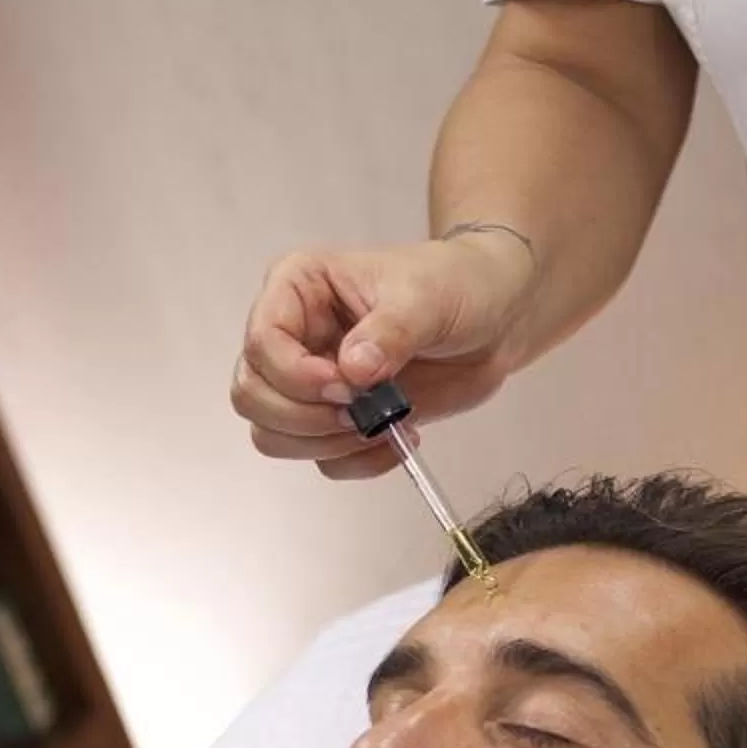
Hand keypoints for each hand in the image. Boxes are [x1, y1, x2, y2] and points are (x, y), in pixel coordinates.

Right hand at [231, 232, 536, 479]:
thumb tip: (353, 370)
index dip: (295, 375)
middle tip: (360, 412)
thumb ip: (390, 331)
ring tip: (383, 426)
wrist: (494, 320)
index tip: (345, 385)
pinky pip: (319, 459)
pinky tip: (397, 439)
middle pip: (252, 395)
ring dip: (326, 443)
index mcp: (296, 288)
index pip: (260, 342)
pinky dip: (356, 462)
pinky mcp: (333, 419)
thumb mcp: (427, 298)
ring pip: (273, 435)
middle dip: (303, 417)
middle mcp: (290, 336)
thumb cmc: (457, 285)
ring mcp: (308, 382)